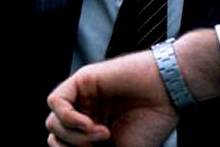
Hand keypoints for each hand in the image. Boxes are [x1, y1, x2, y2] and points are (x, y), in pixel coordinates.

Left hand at [46, 50, 178, 146]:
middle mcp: (84, 115)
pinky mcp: (81, 81)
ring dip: (74, 136)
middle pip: (55, 139)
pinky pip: (56, 102)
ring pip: (53, 124)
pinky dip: (69, 119)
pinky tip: (90, 124)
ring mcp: (82, 99)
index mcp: (91, 134)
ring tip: (102, 134)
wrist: (167, 92)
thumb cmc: (152, 122)